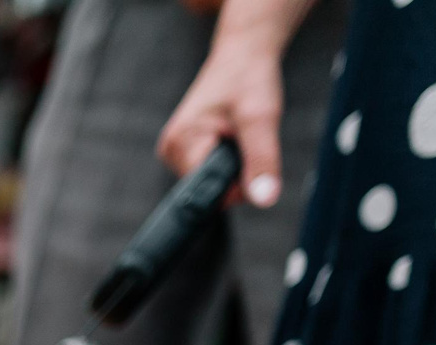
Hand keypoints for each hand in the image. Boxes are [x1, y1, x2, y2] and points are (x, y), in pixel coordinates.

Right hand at [160, 29, 286, 203]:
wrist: (243, 53)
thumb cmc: (248, 78)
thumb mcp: (261, 119)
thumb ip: (261, 161)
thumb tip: (265, 199)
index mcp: (179, 145)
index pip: (208, 193)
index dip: (237, 183)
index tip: (250, 151)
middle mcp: (171, 150)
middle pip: (210, 189)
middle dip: (237, 171)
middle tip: (246, 135)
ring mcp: (176, 151)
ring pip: (213, 181)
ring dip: (235, 163)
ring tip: (238, 131)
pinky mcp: (185, 149)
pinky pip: (211, 170)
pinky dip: (230, 157)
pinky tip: (232, 134)